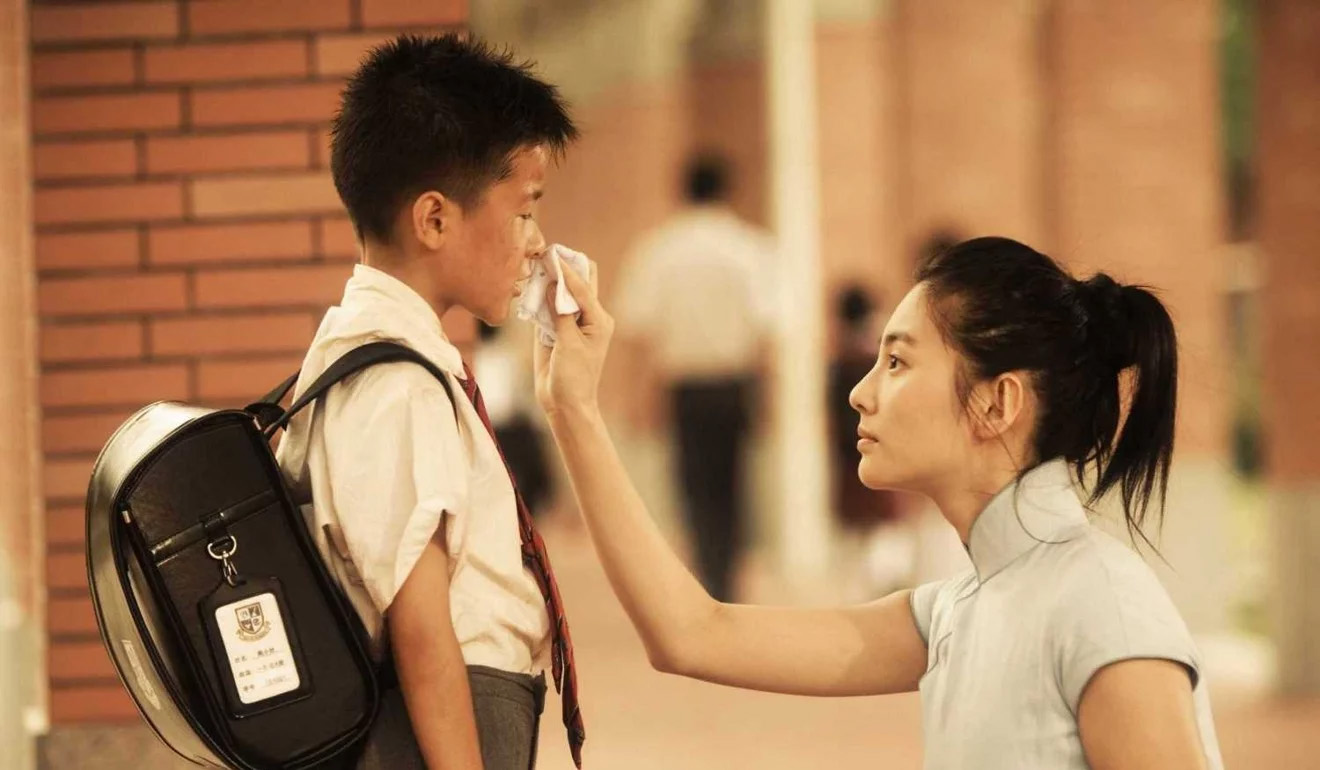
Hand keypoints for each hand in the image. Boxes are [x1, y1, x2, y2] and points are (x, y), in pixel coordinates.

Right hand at [534, 259, 614, 417]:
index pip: (582, 288)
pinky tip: (529, 286)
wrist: (565, 403)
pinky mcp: (553, 330)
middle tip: (547, 254)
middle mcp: (586, 317)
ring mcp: (569, 322)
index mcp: (598, 319)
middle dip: (565, 268)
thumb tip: (551, 286)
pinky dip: (538, 297)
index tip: (552, 255)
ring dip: (549, 280)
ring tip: (535, 265)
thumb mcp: (568, 344)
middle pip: (579, 283)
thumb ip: (560, 314)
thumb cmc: (574, 378)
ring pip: (560, 293)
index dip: (567, 271)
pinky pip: (546, 308)